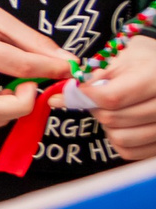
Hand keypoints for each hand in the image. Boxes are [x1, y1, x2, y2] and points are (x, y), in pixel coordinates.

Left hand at [77, 36, 155, 159]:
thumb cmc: (146, 61)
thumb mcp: (124, 57)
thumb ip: (95, 76)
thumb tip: (61, 96)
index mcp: (154, 78)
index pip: (111, 97)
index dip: (85, 96)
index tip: (73, 91)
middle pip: (113, 118)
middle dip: (96, 108)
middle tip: (97, 98)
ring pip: (120, 138)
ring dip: (108, 126)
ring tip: (114, 109)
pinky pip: (129, 151)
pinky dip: (119, 139)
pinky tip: (124, 123)